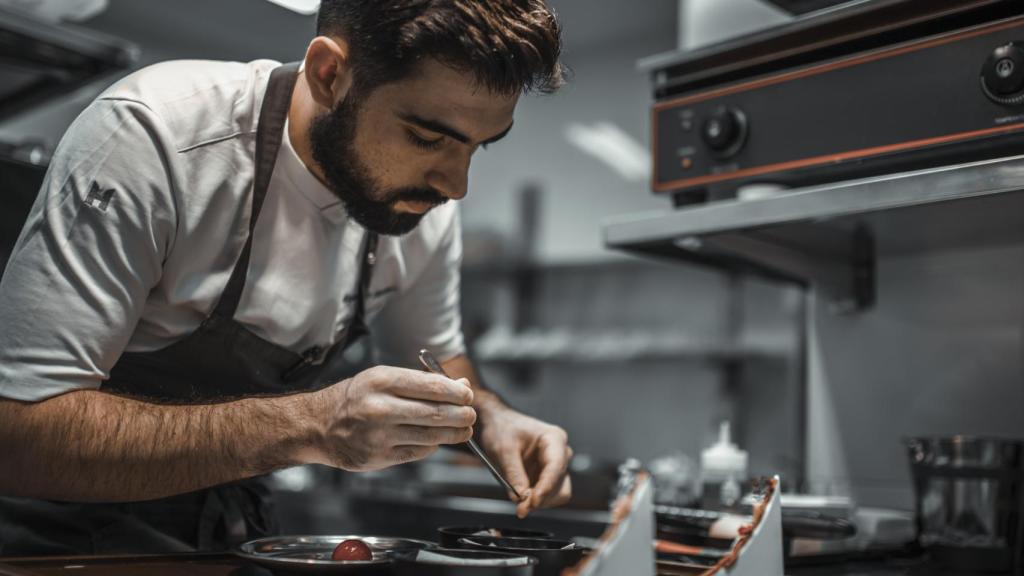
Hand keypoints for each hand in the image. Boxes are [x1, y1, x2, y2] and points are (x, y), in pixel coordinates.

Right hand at [310, 365, 475, 470]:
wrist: (319, 425)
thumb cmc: (357, 397)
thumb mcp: (384, 378)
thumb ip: (421, 382)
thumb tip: (461, 387)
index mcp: (382, 381)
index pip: (431, 386)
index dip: (457, 393)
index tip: (468, 395)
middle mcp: (380, 407)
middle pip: (435, 413)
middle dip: (461, 415)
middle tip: (470, 415)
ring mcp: (378, 435)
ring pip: (430, 436)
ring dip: (454, 433)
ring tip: (464, 429)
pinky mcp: (378, 457)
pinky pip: (417, 453)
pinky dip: (432, 446)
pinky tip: (436, 440)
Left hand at [477, 403, 572, 517]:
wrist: (497, 423)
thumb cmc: (502, 428)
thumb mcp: (503, 449)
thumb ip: (513, 473)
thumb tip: (521, 498)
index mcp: (554, 439)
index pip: (556, 467)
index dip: (545, 488)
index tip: (532, 502)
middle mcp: (560, 453)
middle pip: (560, 484)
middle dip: (542, 498)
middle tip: (521, 507)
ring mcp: (555, 466)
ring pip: (558, 493)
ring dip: (540, 502)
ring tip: (519, 503)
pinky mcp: (547, 476)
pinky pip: (548, 495)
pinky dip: (536, 500)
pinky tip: (522, 498)